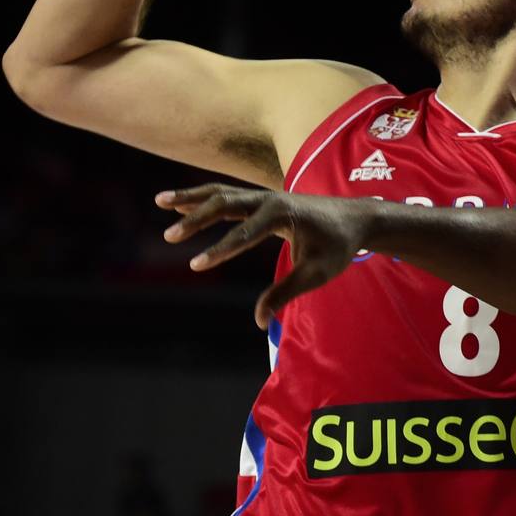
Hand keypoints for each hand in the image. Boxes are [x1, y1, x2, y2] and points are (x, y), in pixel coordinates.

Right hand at [156, 184, 366, 327]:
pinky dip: (202, 198)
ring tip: (159, 201)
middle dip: (197, 220)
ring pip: (221, 194)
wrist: (355, 218)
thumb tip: (260, 321)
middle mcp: (271, 199)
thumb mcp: (316, 273)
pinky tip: (177, 204)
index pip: (246, 233)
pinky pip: (226, 196)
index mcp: (285, 214)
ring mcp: (264, 196)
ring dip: (191, 199)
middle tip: (170, 238)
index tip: (196, 265)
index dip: (221, 249)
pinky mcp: (261, 200)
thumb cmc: (337, 246)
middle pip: (227, 205)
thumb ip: (286, 293)